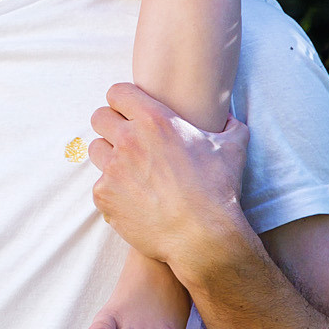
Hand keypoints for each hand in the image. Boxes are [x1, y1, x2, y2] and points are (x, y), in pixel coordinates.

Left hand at [87, 82, 254, 284]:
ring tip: (131, 171)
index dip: (123, 101)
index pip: (117, 92)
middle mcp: (128, 140)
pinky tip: (134, 199)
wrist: (202, 236)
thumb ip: (229, 126)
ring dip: (109, 157)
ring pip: (96, 150)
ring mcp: (112, 168)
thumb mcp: (233, 149)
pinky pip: (99, 185)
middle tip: (127, 140)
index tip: (130, 112)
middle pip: (99, 117)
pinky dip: (113, 191)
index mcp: (154, 120)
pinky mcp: (104, 195)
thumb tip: (229, 118)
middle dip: (111, 125)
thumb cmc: (219, 190)